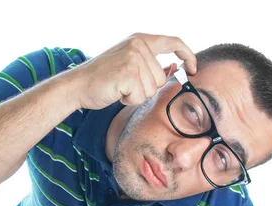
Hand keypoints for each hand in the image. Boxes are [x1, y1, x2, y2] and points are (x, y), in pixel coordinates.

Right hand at [71, 32, 196, 109]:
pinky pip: (140, 97)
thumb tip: (175, 67)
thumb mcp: (129, 64)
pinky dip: (129, 100)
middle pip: (162, 77)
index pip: (174, 41)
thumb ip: (151, 64)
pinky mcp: (128, 73)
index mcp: (140, 39)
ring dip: (136, 95)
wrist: (77, 85)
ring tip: (119, 87)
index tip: (193, 69)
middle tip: (125, 85)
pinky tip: (116, 93)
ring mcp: (133, 58)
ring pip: (152, 89)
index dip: (188, 56)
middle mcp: (138, 45)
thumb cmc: (102, 79)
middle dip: (146, 88)